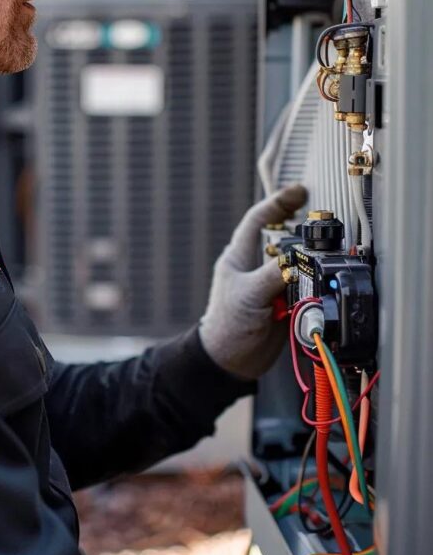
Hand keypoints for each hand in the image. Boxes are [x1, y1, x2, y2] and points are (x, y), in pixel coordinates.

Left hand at [198, 184, 306, 379]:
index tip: (300, 192)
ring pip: (297, 263)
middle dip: (303, 230)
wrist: (230, 362)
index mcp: (240, 257)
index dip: (278, 203)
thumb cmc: (226, 326)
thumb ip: (274, 275)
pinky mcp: (285, 303)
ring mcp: (272, 285)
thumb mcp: (249, 294)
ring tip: (328, 252)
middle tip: (323, 223)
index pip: (258, 220)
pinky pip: (304, 287)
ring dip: (311, 259)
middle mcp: (257, 267)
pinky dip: (315, 283)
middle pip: (284, 240)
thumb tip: (300, 261)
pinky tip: (324, 281)